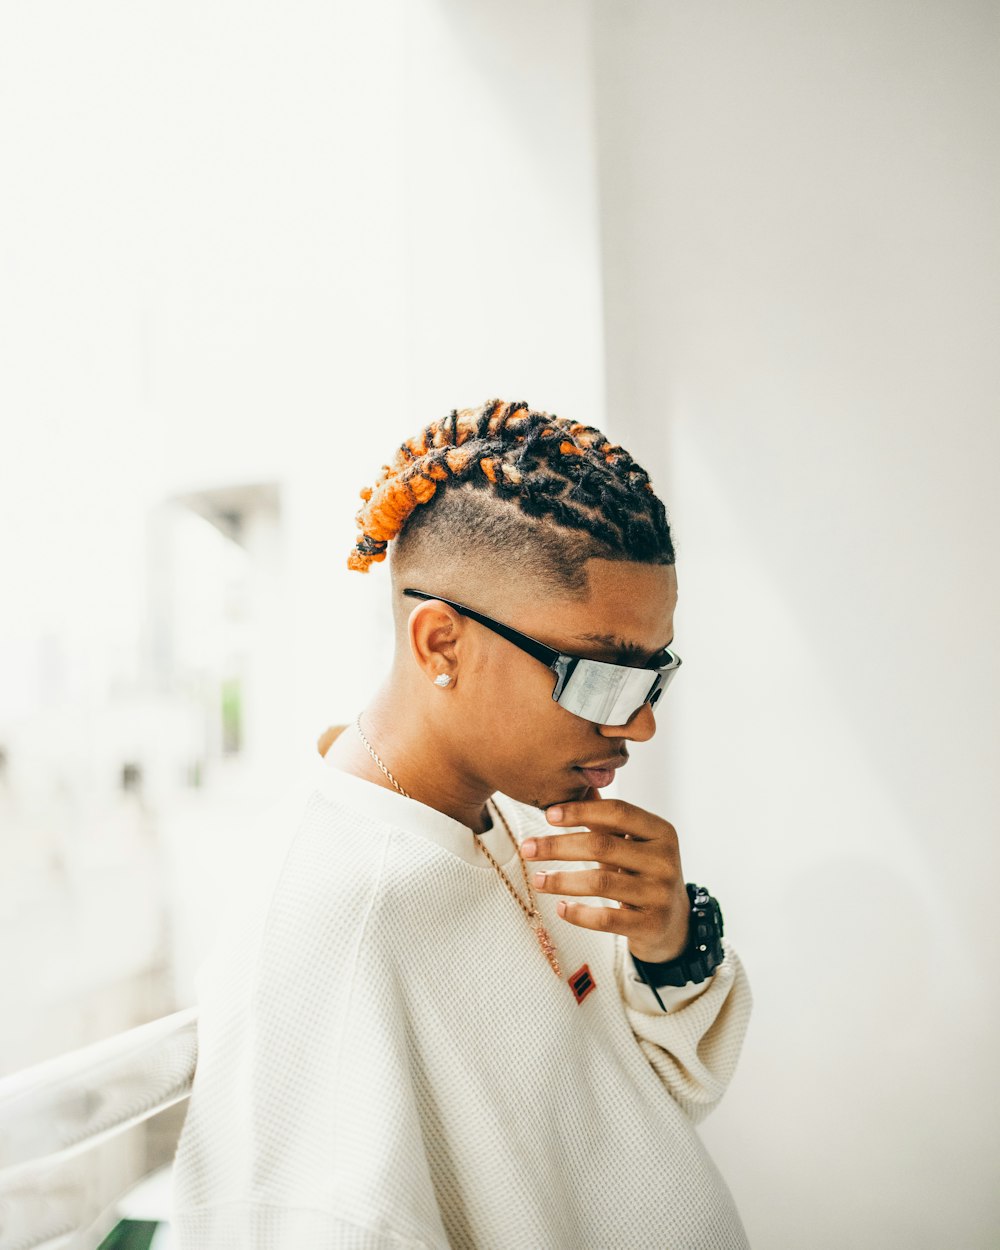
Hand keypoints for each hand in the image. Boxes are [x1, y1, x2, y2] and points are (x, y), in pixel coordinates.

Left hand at [520, 788, 690, 963]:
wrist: (674, 923)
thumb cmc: (643, 874)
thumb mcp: (633, 844)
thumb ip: (607, 818)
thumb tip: (576, 785)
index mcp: (661, 831)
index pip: (617, 812)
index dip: (581, 811)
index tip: (548, 815)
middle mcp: (664, 860)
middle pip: (602, 846)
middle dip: (559, 846)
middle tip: (527, 848)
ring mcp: (660, 894)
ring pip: (601, 882)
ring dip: (561, 880)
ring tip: (537, 880)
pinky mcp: (651, 925)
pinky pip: (607, 919)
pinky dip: (579, 913)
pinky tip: (560, 908)